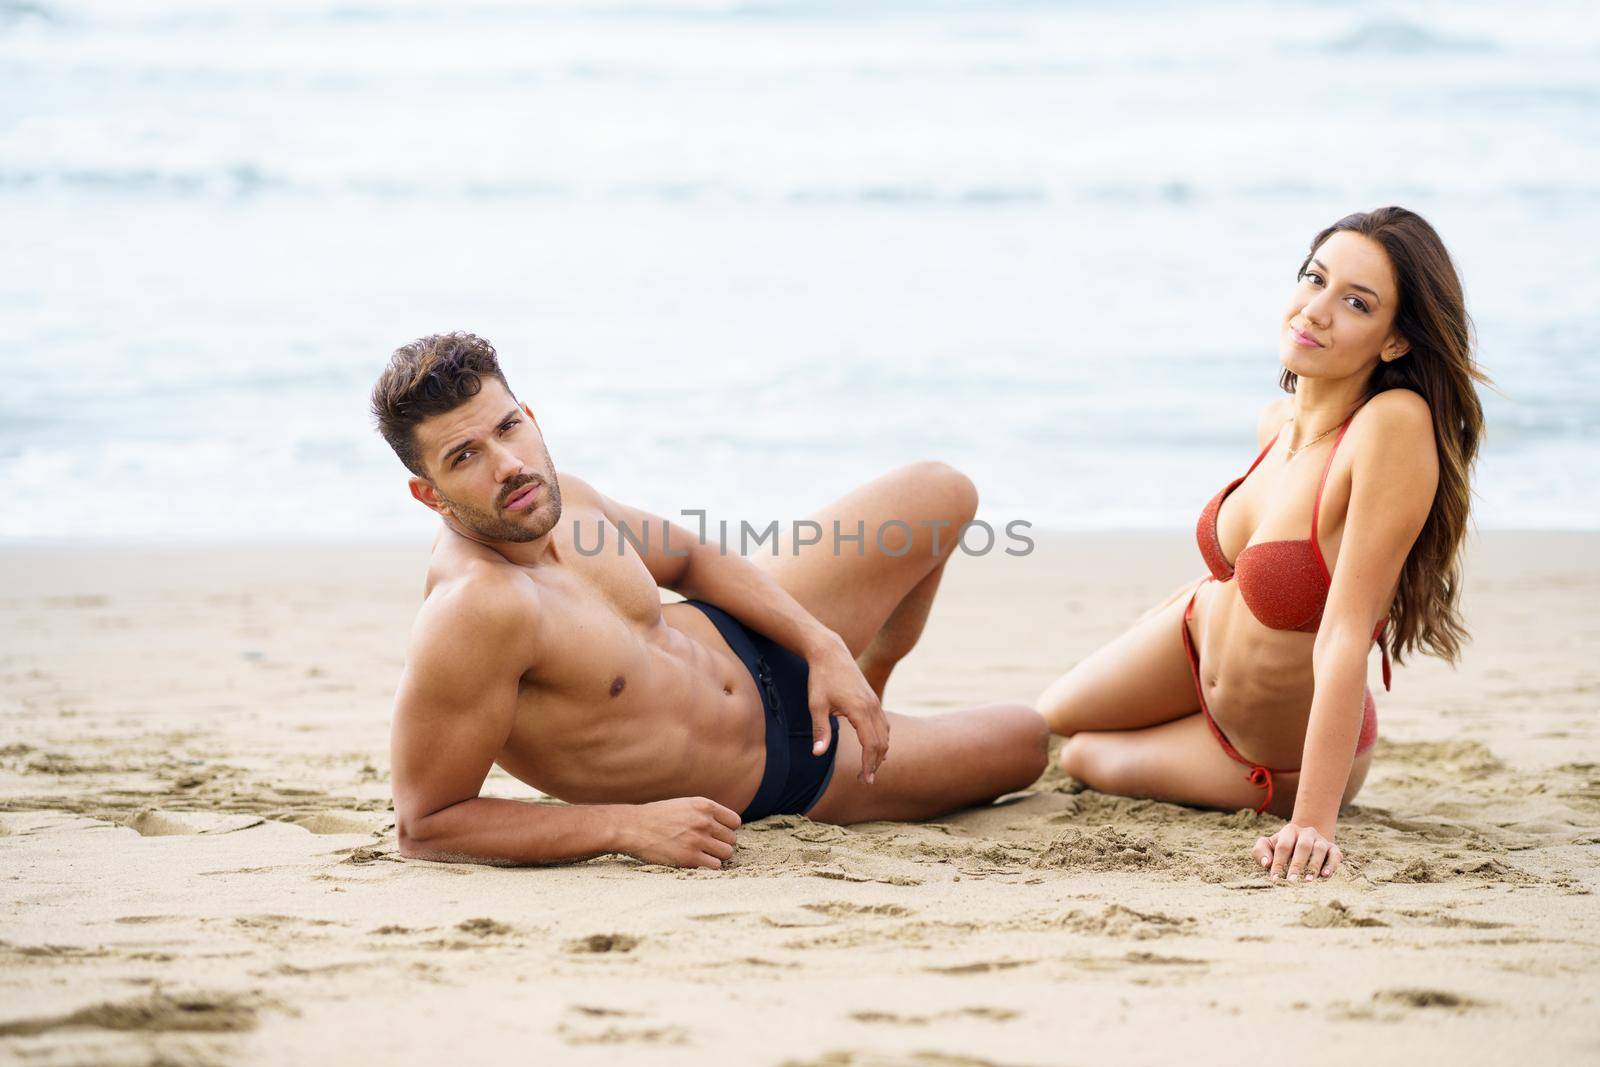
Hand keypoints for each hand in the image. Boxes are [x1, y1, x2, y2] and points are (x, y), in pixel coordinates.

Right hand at [623, 797, 739, 868]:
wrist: (632, 827)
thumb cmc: (657, 817)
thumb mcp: (684, 805)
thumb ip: (705, 813)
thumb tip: (726, 827)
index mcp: (704, 805)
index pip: (735, 821)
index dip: (727, 829)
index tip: (716, 834)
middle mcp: (704, 821)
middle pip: (731, 839)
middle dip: (721, 843)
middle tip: (706, 846)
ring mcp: (697, 840)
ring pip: (726, 853)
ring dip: (717, 856)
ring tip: (702, 854)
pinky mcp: (690, 858)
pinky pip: (715, 866)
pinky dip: (708, 866)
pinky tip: (696, 862)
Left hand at [805, 635, 889, 783]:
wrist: (830, 652)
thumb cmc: (820, 679)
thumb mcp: (816, 705)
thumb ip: (820, 730)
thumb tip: (818, 754)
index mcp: (860, 710)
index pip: (871, 745)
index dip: (868, 765)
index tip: (863, 779)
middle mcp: (872, 707)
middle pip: (882, 742)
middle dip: (875, 763)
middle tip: (865, 779)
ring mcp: (875, 702)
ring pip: (886, 733)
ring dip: (880, 752)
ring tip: (869, 767)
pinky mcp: (873, 699)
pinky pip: (884, 723)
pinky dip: (882, 738)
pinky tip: (873, 747)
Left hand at [1253, 822, 1341, 880]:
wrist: (1306, 840)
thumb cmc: (1282, 847)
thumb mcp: (1268, 846)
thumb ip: (1260, 851)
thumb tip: (1266, 863)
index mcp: (1289, 831)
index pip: (1283, 846)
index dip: (1278, 862)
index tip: (1275, 878)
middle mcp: (1307, 833)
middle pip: (1303, 846)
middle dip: (1297, 864)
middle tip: (1292, 881)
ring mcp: (1321, 840)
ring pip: (1319, 850)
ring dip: (1314, 865)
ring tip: (1308, 880)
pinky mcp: (1333, 848)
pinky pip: (1335, 855)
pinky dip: (1331, 865)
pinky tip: (1325, 876)